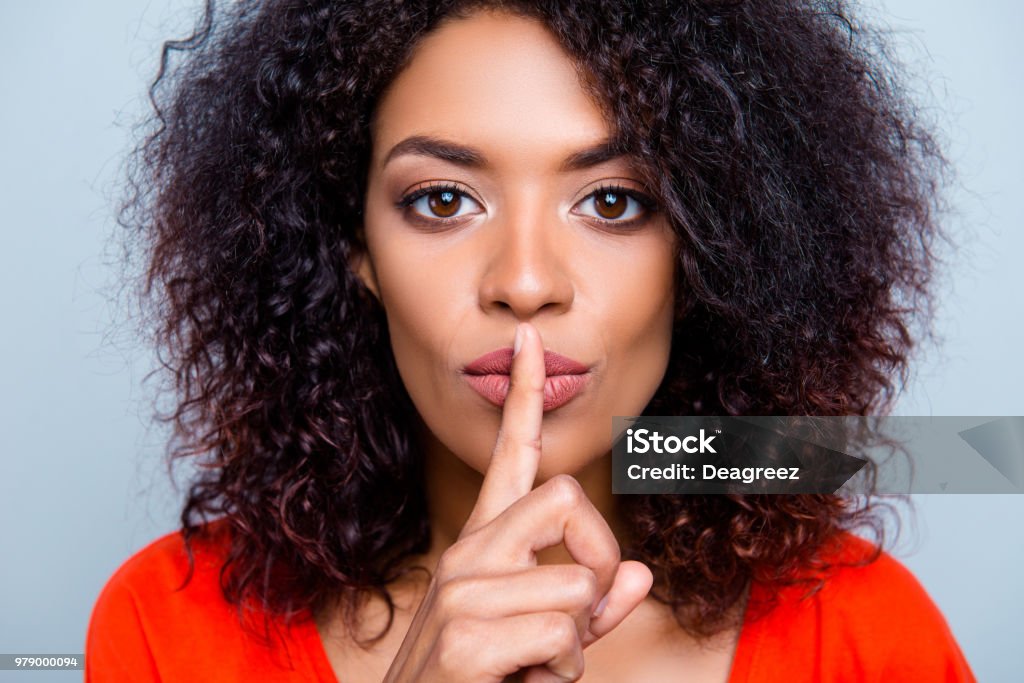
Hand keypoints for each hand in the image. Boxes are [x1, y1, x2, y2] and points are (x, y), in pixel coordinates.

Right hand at [382, 322, 652, 681]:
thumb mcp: (544, 643)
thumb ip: (591, 609)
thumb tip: (641, 574)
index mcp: (483, 545)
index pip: (511, 454)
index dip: (524, 395)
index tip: (531, 338)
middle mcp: (468, 552)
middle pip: (570, 498)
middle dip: (597, 562)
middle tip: (573, 618)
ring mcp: (461, 590)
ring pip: (580, 583)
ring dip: (576, 642)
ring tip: (531, 669)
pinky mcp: (465, 636)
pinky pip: (564, 632)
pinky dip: (562, 673)